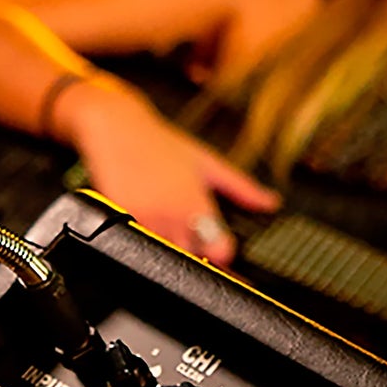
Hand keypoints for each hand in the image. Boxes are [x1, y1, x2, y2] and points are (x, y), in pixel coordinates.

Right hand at [55, 77, 279, 264]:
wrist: (115, 126)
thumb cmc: (160, 143)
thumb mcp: (208, 162)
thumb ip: (242, 188)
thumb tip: (272, 203)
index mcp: (197, 205)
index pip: (220, 251)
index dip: (223, 255)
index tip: (221, 252)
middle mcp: (172, 218)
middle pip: (192, 261)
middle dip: (196, 258)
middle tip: (194, 244)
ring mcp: (144, 223)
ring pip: (163, 259)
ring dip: (170, 254)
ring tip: (169, 235)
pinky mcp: (118, 223)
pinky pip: (135, 249)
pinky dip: (143, 247)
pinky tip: (146, 233)